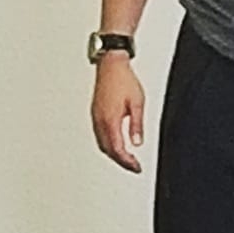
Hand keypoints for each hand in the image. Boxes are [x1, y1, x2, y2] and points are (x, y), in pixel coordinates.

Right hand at [91, 56, 144, 172]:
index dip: (127, 161)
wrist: (111, 66)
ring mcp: (96, 117)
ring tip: (127, 158)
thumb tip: (137, 142)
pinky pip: (100, 135)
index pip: (117, 149)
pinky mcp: (96, 114)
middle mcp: (100, 121)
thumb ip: (137, 125)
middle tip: (133, 166)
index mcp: (110, 120)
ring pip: (102, 144)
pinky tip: (116, 144)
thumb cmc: (124, 80)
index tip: (136, 167)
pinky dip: (108, 144)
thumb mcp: (137, 103)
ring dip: (114, 154)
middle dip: (121, 161)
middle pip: (108, 150)